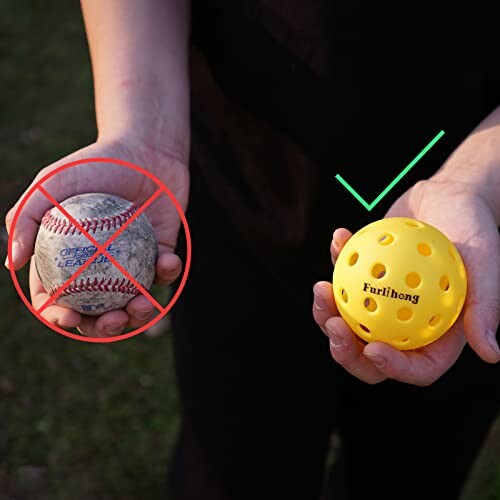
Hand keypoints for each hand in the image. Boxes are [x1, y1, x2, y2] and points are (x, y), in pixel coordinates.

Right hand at [5, 135, 188, 336]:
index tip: (69, 317)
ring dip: (138, 314)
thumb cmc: (94, 164)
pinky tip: (165, 262)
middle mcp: (100, 266)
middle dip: (103, 328)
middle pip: (98, 311)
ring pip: (133, 302)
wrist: (143, 149)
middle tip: (111, 320)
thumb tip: (11, 264)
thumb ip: (25, 218)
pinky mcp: (162, 254)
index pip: (58, 297)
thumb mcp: (50, 183)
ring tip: (139, 304)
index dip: (59, 315)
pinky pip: (165, 273)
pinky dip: (166, 272)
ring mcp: (132, 263)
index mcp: (69, 259)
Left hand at [313, 178, 498, 384]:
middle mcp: (404, 324)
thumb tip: (491, 354)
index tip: (373, 348)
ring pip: (346, 321)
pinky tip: (339, 238)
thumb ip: (485, 307)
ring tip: (321, 286)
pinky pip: (343, 277)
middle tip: (333, 324)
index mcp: (436, 334)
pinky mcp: (363, 277)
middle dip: (344, 350)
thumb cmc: (472, 230)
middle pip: (369, 354)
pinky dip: (336, 259)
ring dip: (325, 310)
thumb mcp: (484, 263)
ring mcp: (379, 303)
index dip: (392, 367)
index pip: (415, 367)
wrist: (449, 199)